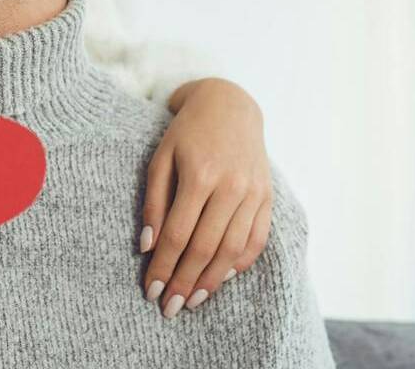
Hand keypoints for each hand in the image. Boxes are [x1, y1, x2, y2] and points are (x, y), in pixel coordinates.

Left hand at [140, 78, 272, 317]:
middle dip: (185, 282)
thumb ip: (154, 203)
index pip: (178, 234)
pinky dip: (240, 263)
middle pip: (205, 248)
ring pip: (232, 250)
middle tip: (169, 308)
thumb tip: (147, 247)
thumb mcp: (160, 159)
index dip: (164, 267)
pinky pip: (256, 239)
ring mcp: (254, 193)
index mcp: (199, 174)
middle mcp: (231, 186)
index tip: (151, 290)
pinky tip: (222, 278)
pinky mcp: (267, 197)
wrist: (229, 106)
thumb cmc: (186, 134)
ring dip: (212, 281)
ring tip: (193, 301)